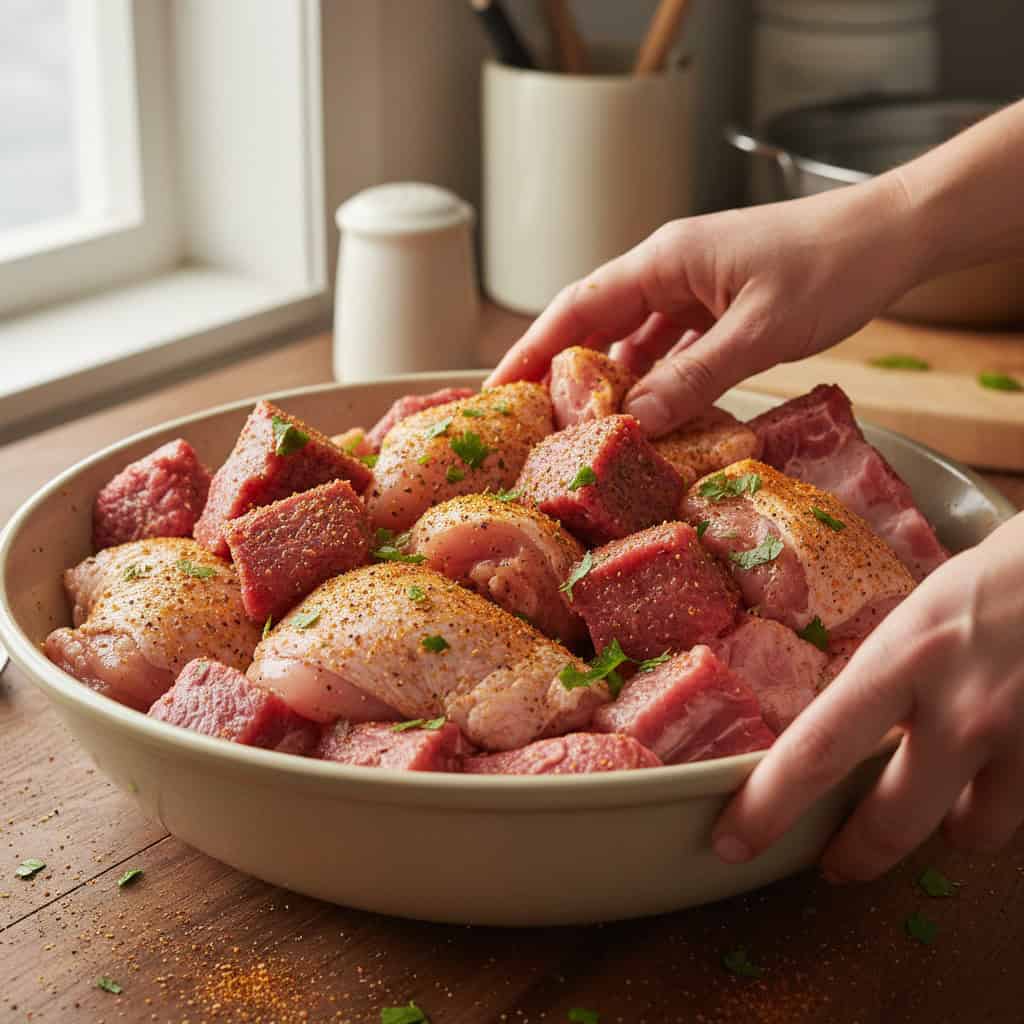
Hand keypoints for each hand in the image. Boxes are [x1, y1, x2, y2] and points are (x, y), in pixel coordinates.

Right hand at [486, 173, 924, 436]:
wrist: (892, 234)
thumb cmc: (830, 267)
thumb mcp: (760, 330)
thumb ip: (696, 376)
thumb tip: (638, 422)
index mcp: (664, 261)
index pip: (578, 306)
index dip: (532, 348)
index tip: (497, 388)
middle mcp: (669, 268)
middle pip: (596, 321)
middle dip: (560, 368)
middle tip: (529, 419)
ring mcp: (694, 285)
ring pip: (633, 336)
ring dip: (611, 378)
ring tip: (582, 426)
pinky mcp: (719, 303)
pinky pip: (671, 344)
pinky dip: (656, 377)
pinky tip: (651, 410)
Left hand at [712, 511, 1023, 879]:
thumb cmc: (992, 583)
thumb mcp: (914, 621)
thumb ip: (884, 683)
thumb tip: (847, 740)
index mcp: (901, 660)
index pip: (815, 749)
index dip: (769, 807)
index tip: (733, 842)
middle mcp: (960, 710)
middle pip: (888, 821)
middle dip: (854, 856)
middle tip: (834, 865)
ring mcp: (1020, 742)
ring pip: (967, 834)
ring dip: (948, 823)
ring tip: (944, 790)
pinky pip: (1017, 818)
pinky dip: (998, 805)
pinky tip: (998, 769)